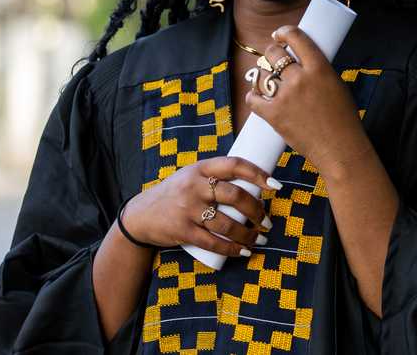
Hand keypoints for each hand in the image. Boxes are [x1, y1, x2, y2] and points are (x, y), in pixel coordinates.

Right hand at [121, 156, 277, 256]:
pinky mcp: (183, 231)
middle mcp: (194, 186)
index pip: (234, 165)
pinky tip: (243, 251)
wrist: (140, 215)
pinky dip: (232, 249)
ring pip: (228, 224)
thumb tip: (253, 185)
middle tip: (266, 221)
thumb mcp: (189, 177)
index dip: (258, 173)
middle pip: (236, 196)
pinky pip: (213, 243)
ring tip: (259, 238)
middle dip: (257, 210)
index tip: (275, 185)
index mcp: (199, 168)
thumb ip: (214, 178)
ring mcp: (188, 209)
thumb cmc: (174, 195)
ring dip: (249, 234)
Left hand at [244, 25, 361, 175]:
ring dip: (264, 75)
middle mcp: (300, 79)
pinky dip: (254, 96)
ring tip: (268, 80)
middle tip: (273, 57)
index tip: (280, 35)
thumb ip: (319, 71)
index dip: (284, 32)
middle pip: (274, 53)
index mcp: (319, 68)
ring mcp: (285, 97)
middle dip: (272, 52)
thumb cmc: (344, 119)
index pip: (296, 37)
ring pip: (263, 74)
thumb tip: (301, 61)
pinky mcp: (274, 115)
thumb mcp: (337, 85)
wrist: (340, 149)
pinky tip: (257, 95)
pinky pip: (254, 98)